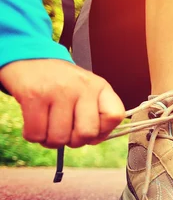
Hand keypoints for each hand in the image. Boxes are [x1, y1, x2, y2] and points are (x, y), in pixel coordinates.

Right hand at [0, 59, 124, 148]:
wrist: (30, 58)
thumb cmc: (62, 83)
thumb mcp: (88, 91)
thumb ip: (97, 115)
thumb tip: (93, 140)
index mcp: (100, 87)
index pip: (114, 116)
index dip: (103, 131)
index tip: (91, 128)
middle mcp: (82, 86)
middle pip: (86, 134)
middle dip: (74, 141)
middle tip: (65, 132)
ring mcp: (58, 91)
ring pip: (59, 138)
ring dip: (51, 140)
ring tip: (48, 127)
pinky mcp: (34, 96)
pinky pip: (36, 134)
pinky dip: (34, 136)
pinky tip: (35, 124)